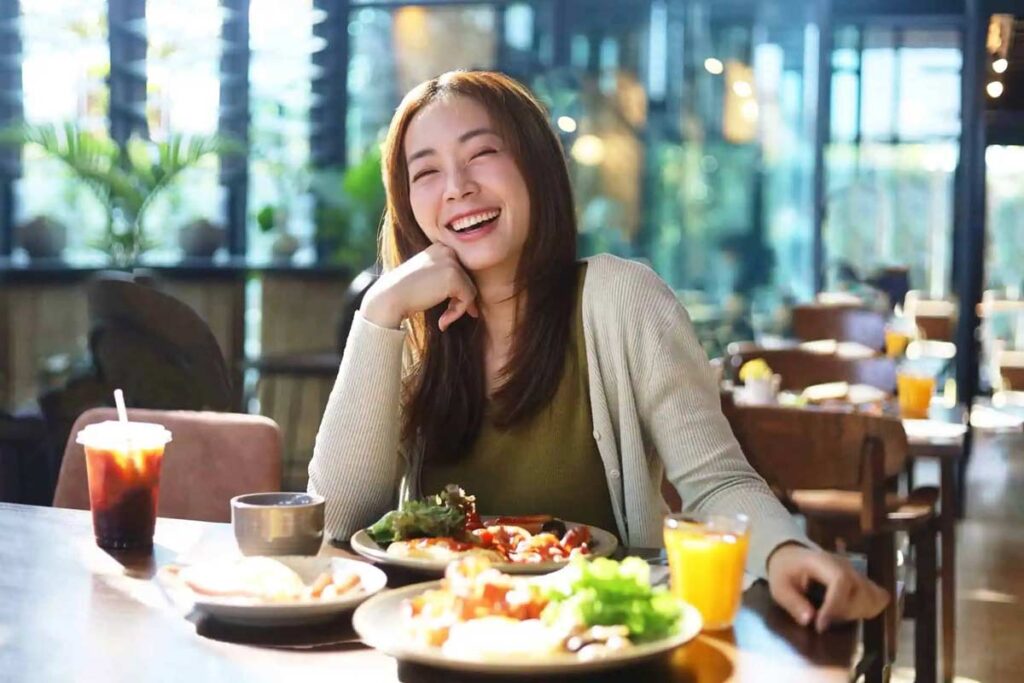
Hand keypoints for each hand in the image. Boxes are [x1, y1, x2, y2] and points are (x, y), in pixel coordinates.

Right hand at [361, 243, 479, 330]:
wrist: (390, 298)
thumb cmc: (405, 293)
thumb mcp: (428, 278)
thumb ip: (447, 280)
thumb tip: (473, 298)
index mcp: (440, 248)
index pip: (461, 271)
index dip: (458, 292)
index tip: (449, 308)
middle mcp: (447, 250)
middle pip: (468, 280)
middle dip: (460, 301)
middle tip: (446, 317)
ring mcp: (451, 261)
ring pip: (470, 290)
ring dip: (459, 309)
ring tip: (443, 319)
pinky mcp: (453, 276)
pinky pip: (468, 298)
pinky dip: (458, 313)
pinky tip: (442, 321)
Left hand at [766, 543, 888, 632]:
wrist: (792, 556)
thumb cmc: (785, 571)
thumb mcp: (779, 587)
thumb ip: (792, 603)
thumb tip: (809, 620)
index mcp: (822, 561)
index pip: (841, 580)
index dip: (835, 606)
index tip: (820, 625)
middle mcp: (845, 565)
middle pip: (860, 591)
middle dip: (843, 613)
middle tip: (823, 620)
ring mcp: (857, 572)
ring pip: (873, 596)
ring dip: (857, 613)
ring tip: (836, 616)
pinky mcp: (863, 581)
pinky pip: (879, 596)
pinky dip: (870, 609)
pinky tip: (851, 614)